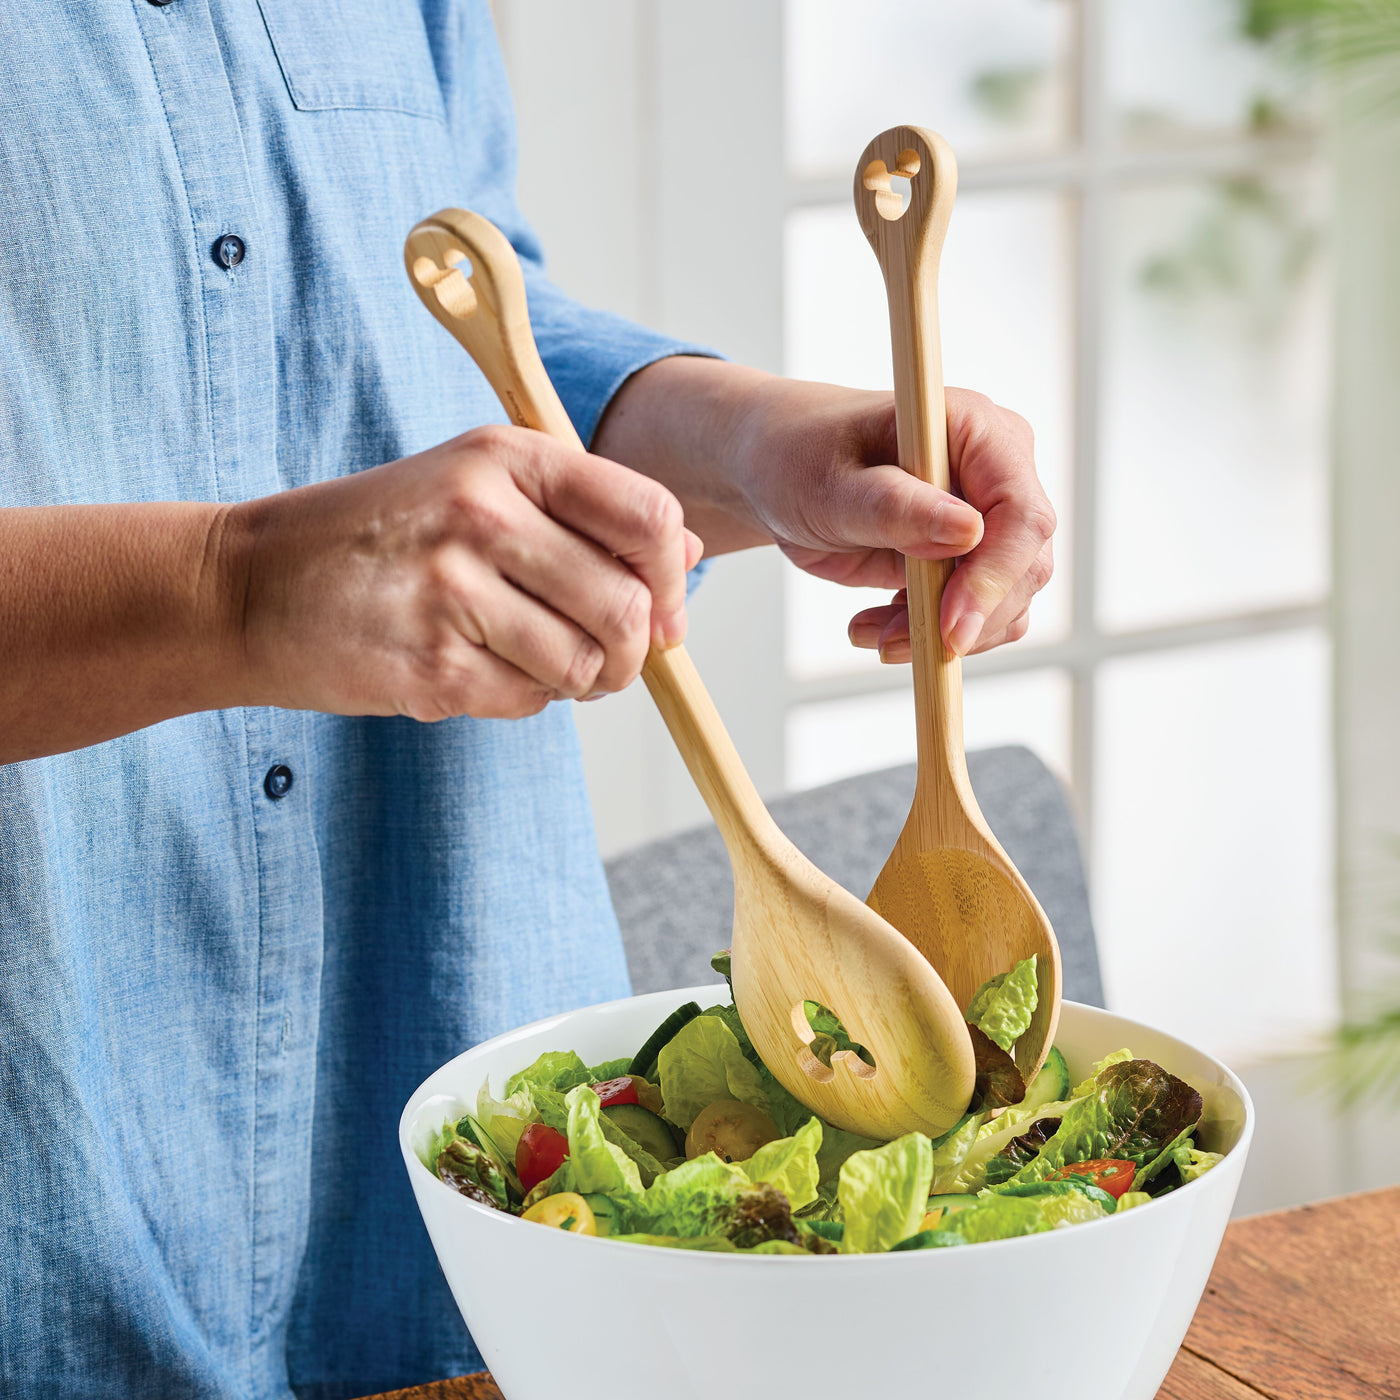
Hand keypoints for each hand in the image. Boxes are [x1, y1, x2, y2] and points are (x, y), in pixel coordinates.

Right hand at [227, 425, 699, 719]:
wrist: (250, 586)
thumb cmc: (379, 538)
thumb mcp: (478, 486)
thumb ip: (584, 513)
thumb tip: (687, 551)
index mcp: (509, 457)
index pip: (648, 516)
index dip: (670, 579)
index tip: (661, 613)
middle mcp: (484, 513)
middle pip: (626, 607)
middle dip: (631, 652)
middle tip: (605, 660)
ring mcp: (454, 591)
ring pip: (584, 666)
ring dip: (575, 680)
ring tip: (528, 660)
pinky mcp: (431, 665)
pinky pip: (528, 702)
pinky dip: (520, 700)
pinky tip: (474, 669)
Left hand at [730, 377, 1054, 658]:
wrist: (783, 472)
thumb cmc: (799, 459)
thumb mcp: (829, 485)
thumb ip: (894, 507)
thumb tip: (968, 531)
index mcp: (974, 428)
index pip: (1021, 512)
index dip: (994, 576)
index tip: (949, 627)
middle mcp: (997, 470)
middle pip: (1025, 565)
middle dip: (964, 618)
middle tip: (888, 642)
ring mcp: (989, 516)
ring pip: (1008, 601)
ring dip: (942, 633)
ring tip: (869, 632)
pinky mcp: (971, 557)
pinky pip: (980, 614)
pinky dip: (932, 635)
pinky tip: (877, 626)